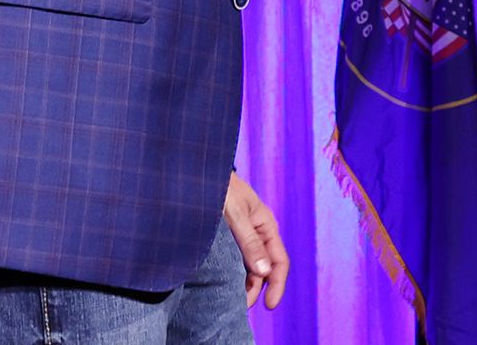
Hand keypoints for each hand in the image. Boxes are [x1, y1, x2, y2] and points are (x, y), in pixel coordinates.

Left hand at [225, 171, 291, 309]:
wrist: (197, 169)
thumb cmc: (217, 185)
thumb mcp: (233, 212)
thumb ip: (248, 240)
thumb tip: (264, 272)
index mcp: (265, 225)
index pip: (279, 261)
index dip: (276, 285)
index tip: (269, 306)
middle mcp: (257, 231)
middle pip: (264, 267)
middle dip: (256, 289)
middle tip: (241, 307)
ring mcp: (242, 234)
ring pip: (249, 265)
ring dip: (243, 282)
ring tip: (231, 300)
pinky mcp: (226, 235)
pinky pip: (235, 258)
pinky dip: (232, 273)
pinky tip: (223, 283)